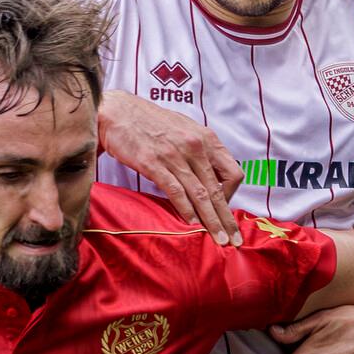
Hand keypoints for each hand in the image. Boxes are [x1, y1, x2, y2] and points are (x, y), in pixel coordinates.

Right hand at [100, 90, 241, 242]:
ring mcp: (175, 155)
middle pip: (219, 189)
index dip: (232, 195)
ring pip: (200, 195)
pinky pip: (176, 192)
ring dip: (211, 221)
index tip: (224, 210)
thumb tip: (209, 175)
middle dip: (227, 219)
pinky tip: (191, 225)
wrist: (119, 111)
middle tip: (234, 242)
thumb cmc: (151, 122)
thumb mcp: (185, 130)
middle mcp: (195, 147)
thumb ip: (200, 151)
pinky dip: (186, 211)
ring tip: (218, 241)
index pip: (233, 173)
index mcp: (206, 138)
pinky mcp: (154, 164)